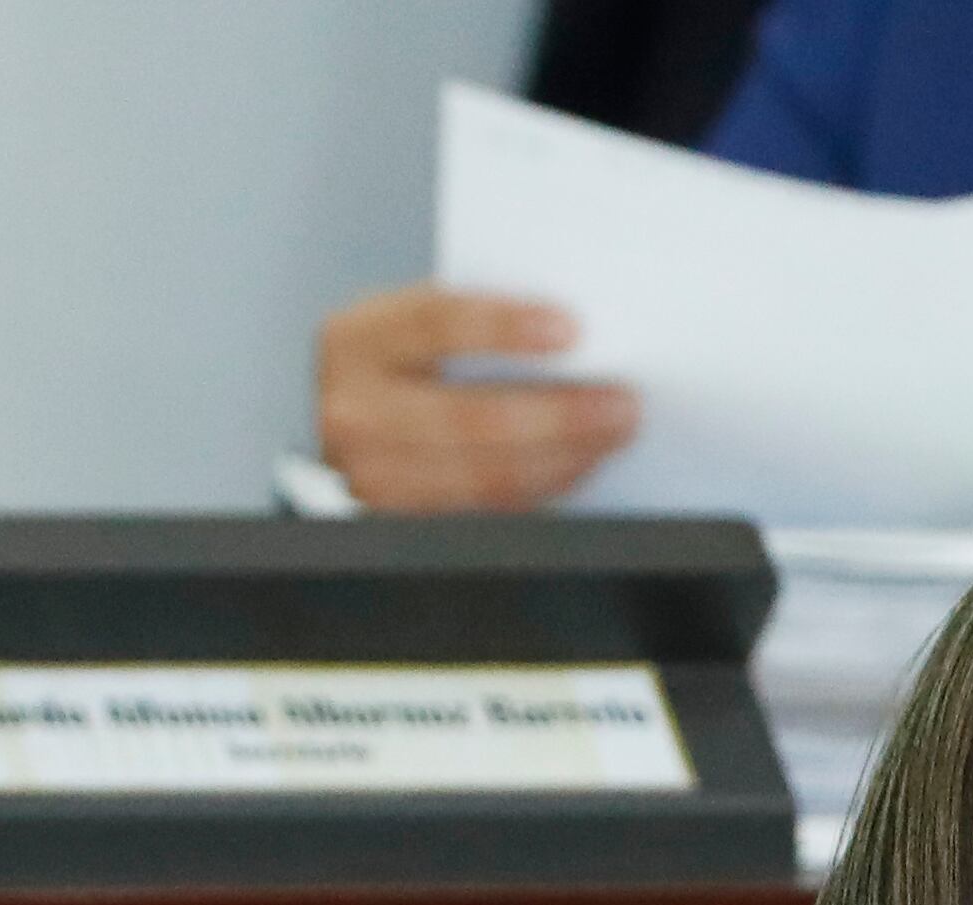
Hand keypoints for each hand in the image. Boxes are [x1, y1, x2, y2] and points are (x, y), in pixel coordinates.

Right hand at [315, 285, 637, 512]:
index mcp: (356, 340)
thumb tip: (577, 338)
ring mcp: (372, 471)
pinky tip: (581, 462)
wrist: (350, 415)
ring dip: (565, 456)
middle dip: (558, 414)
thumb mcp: (417, 322)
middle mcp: (353, 409)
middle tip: (622, 403)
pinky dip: (546, 484)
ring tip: (614, 433)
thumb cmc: (403, 358)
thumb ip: (477, 320)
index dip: (502, 327)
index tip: (570, 330)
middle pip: (467, 417)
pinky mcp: (404, 515)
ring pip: (485, 475)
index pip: (433, 324)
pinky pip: (491, 507)